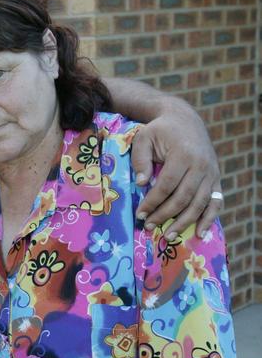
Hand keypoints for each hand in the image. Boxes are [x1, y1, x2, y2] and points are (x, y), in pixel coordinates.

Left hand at [131, 105, 220, 238]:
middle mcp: (201, 164)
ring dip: (184, 222)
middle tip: (148, 226)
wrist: (185, 121)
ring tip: (168, 236)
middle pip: (183, 197)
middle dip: (165, 215)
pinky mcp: (216, 178)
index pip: (167, 184)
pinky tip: (200, 233)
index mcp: (183, 154)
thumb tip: (141, 184)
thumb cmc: (161, 131)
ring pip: (199, 203)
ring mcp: (211, 173)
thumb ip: (140, 159)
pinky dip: (209, 218)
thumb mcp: (144, 138)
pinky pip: (216, 202)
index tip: (140, 214)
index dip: (153, 202)